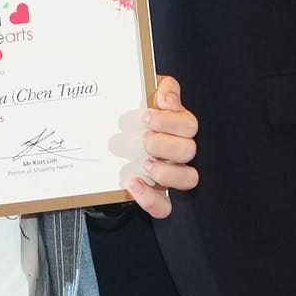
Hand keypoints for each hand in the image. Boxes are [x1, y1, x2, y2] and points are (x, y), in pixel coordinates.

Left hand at [120, 73, 200, 217]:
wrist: (106, 142)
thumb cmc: (132, 117)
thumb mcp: (144, 94)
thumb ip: (162, 87)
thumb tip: (167, 98)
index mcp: (178, 128)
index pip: (189, 125)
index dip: (170, 121)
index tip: (146, 117)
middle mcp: (180, 153)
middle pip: (189, 150)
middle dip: (165, 144)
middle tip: (145, 140)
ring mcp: (172, 176)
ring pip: (189, 179)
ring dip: (167, 171)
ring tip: (146, 164)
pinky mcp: (158, 198)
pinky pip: (164, 207)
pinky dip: (150, 199)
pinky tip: (133, 184)